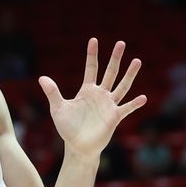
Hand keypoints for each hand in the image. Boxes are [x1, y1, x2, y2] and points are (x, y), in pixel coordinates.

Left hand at [38, 38, 146, 158]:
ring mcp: (109, 105)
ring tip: (137, 61)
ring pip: (122, 86)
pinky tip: (143, 97)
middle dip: (115, 58)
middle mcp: (100, 95)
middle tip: (121, 43)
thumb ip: (52, 92)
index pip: (91, 68)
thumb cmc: (68, 127)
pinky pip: (126, 108)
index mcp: (86, 90)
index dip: (92, 55)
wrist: (78, 146)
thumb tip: (42, 78)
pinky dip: (134, 104)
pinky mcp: (114, 117)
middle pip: (110, 72)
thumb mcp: (58, 108)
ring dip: (129, 74)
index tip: (93, 40)